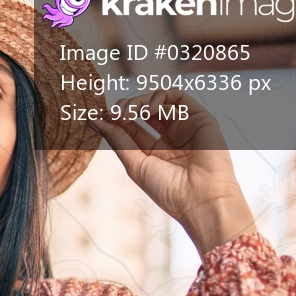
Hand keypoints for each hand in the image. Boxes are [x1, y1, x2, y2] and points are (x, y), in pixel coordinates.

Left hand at [91, 88, 256, 256]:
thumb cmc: (168, 189)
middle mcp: (170, 139)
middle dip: (125, 107)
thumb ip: (117, 139)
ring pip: (158, 101)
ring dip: (139, 101)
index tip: (99, 117)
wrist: (200, 198)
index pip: (130, 127)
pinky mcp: (200, 119)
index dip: (114, 119)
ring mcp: (185, 128)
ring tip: (128, 111)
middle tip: (113, 112)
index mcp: (154, 152)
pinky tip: (149, 109)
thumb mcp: (135, 163)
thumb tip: (94, 121)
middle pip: (143, 112)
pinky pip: (178, 97)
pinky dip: (160, 96)